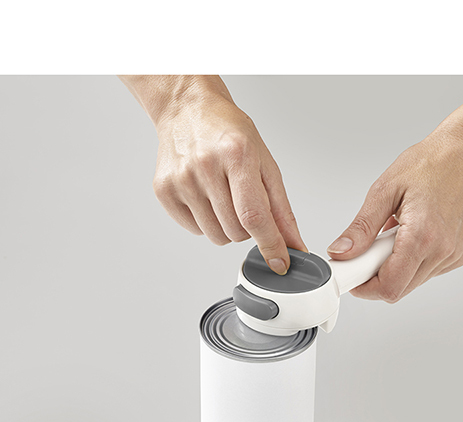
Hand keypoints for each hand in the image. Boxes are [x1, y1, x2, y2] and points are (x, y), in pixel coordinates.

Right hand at [150, 78, 306, 273]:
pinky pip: (195, 230)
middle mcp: (205, 166)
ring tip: (223, 196)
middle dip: (248, 228)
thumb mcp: (265, 164)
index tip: (280, 263)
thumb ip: (281, 209)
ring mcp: (181, 179)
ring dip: (227, 227)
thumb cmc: (229, 133)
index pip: (254, 216)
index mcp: (236, 154)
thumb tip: (292, 244)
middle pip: (236, 231)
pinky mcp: (163, 190)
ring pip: (216, 236)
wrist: (188, 110)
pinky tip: (205, 196)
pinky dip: (206, 222)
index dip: (270, 245)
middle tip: (243, 200)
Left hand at [327, 127, 462, 301]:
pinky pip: (426, 272)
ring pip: (411, 283)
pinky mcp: (458, 255)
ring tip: (393, 235)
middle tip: (369, 250)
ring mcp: (453, 255)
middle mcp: (442, 251)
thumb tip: (341, 252)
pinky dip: (410, 261)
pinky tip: (410, 236)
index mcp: (422, 236)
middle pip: (399, 289)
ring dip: (394, 268)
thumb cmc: (429, 165)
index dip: (364, 288)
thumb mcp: (383, 192)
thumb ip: (361, 228)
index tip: (352, 276)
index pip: (389, 287)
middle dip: (376, 276)